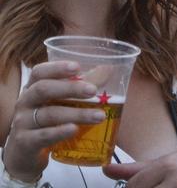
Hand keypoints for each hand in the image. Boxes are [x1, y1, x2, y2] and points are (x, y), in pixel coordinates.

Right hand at [3, 61, 102, 181]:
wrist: (25, 155)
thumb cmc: (47, 122)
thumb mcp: (59, 103)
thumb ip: (80, 87)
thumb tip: (109, 70)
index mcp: (33, 88)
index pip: (39, 72)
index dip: (57, 68)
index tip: (77, 67)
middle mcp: (25, 102)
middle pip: (43, 89)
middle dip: (70, 88)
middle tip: (93, 90)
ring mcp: (22, 123)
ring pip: (49, 114)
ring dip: (76, 113)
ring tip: (99, 116)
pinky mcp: (25, 143)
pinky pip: (43, 136)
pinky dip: (59, 132)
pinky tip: (74, 129)